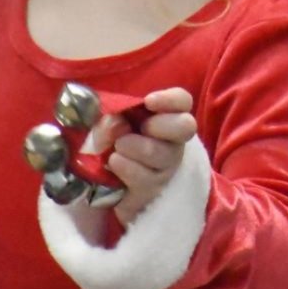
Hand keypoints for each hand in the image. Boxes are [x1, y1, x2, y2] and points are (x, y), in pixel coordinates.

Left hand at [106, 88, 195, 226]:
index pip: (182, 101)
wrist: (101, 183)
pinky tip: (114, 162)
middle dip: (160, 125)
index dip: (170, 99)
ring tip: (117, 148)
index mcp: (164, 117)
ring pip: (162, 154)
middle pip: (185, 126)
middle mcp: (172, 141)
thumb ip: (111, 115)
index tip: (148, 102)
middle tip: (141, 128)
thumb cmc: (109, 141)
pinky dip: (126, 167)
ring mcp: (166, 166)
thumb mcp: (108, 122)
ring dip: (134, 147)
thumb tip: (116, 121)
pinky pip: (145, 178)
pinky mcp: (153, 189)